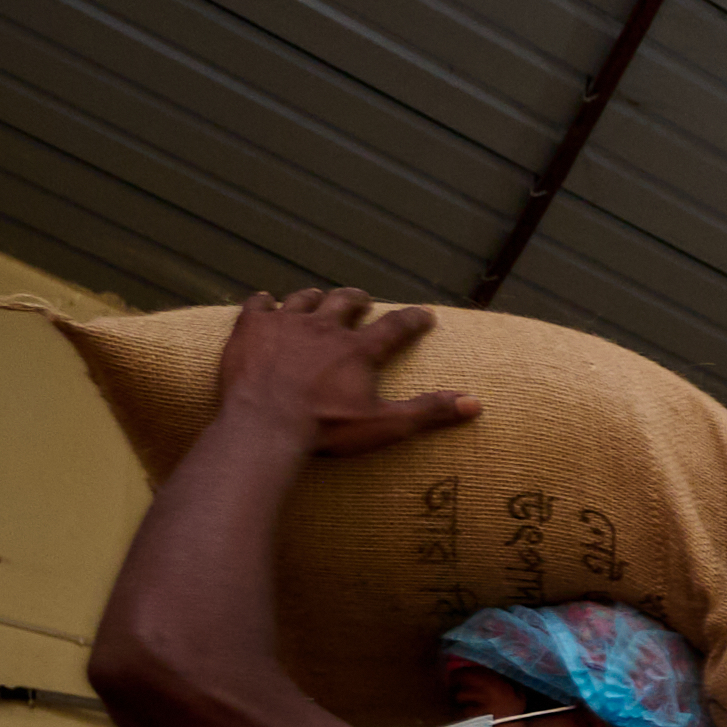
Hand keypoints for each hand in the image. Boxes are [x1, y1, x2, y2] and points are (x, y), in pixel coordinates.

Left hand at [215, 287, 480, 460]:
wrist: (264, 425)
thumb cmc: (326, 429)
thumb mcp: (384, 425)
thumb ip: (428, 412)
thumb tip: (475, 403)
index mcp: (358, 350)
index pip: (395, 327)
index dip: (413, 319)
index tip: (425, 314)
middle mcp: (324, 327)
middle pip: (344, 302)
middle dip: (356, 300)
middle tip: (362, 301)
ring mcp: (285, 323)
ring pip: (303, 299)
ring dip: (314, 297)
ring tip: (317, 298)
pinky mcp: (251, 328)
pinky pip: (258, 304)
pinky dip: (264, 302)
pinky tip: (266, 301)